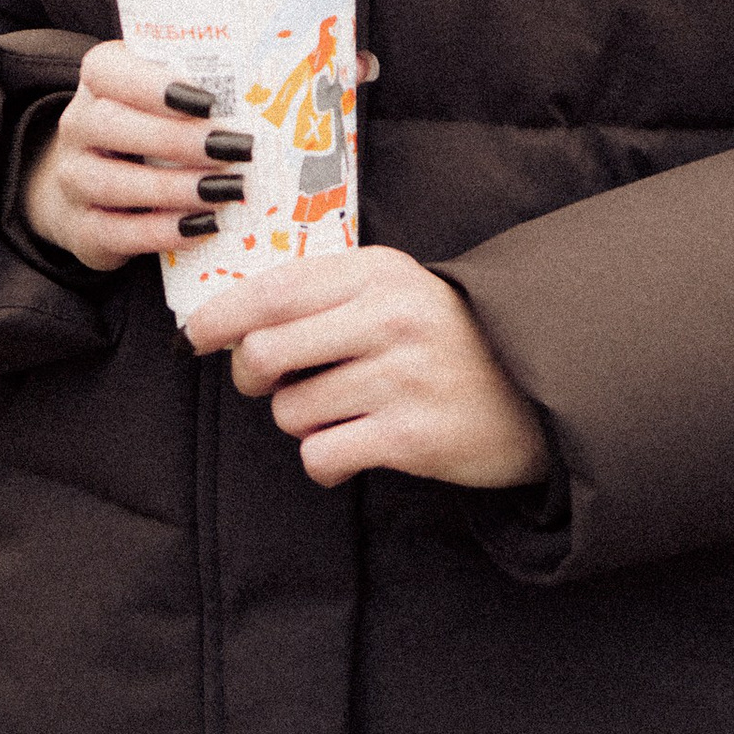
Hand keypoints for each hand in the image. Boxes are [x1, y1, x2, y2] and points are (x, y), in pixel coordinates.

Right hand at [20, 42, 250, 271]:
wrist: (96, 187)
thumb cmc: (149, 129)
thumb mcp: (165, 99)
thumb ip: (199, 86)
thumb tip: (264, 90)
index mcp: (98, 81)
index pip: (108, 71)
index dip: (154, 84)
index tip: (208, 101)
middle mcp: (77, 126)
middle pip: (111, 126)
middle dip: (177, 139)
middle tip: (234, 148)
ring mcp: (73, 180)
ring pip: (112, 183)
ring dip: (174, 187)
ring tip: (225, 190)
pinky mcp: (82, 228)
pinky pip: (116, 232)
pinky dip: (162, 231)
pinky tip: (203, 226)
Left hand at [183, 245, 553, 492]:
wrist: (538, 389)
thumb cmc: (446, 337)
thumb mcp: (394, 289)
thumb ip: (325, 292)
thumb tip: (233, 317)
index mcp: (377, 273)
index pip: (274, 290)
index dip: (221, 315)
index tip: (195, 335)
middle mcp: (388, 318)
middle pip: (266, 351)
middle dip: (249, 375)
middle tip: (264, 383)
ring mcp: (401, 378)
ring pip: (291, 410)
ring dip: (299, 420)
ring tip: (339, 412)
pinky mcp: (412, 437)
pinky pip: (322, 455)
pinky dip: (323, 460)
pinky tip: (350, 448)